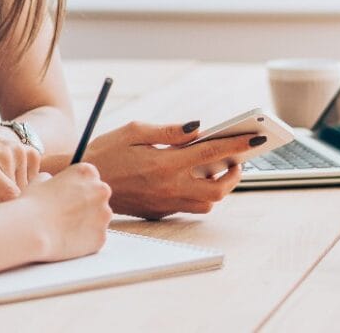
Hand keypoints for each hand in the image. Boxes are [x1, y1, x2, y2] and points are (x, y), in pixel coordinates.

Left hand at [0, 125, 41, 211]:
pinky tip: (9, 181)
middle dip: (7, 205)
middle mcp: (6, 155)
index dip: (3, 209)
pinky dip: (24, 186)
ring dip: (16, 196)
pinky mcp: (31, 153)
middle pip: (18, 195)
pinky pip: (34, 180)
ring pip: (27, 189)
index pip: (8, 194)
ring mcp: (20, 152)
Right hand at [19, 164, 112, 261]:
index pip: (91, 178)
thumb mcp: (40, 181)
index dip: (79, 188)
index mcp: (87, 172)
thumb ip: (52, 178)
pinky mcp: (101, 236)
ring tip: (65, 228)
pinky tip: (68, 240)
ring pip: (99, 218)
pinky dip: (85, 240)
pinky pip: (95, 237)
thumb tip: (51, 181)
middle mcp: (101, 190)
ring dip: (88, 222)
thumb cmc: (32, 204)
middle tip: (68, 214)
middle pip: (99, 196)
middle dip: (87, 204)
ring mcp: (104, 214)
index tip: (70, 196)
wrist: (31, 230)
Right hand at [84, 121, 256, 219]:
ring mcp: (165, 203)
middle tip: (237, 158)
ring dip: (218, 186)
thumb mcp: (134, 130)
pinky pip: (190, 207)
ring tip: (217, 167)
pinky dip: (200, 194)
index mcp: (165, 163)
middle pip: (218, 188)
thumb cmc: (106, 151)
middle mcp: (169, 187)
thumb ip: (170, 130)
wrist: (83, 183)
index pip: (212, 152)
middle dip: (235, 173)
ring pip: (208, 203)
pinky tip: (194, 177)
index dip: (238, 144)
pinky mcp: (159, 212)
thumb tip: (200, 128)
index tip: (256, 136)